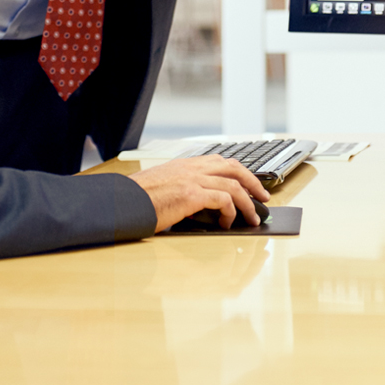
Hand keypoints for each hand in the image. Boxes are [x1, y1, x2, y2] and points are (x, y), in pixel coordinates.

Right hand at [128, 155, 268, 233]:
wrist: (121, 201)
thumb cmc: (136, 198)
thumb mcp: (162, 185)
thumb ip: (182, 187)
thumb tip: (201, 202)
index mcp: (185, 163)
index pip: (221, 161)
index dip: (240, 172)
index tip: (250, 183)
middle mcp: (191, 167)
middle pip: (234, 168)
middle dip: (254, 183)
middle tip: (263, 198)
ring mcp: (192, 179)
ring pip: (234, 186)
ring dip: (248, 203)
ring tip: (253, 217)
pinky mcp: (191, 194)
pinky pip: (223, 200)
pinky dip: (231, 212)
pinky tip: (227, 223)